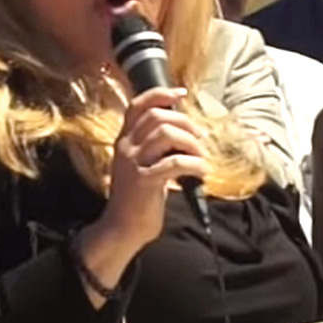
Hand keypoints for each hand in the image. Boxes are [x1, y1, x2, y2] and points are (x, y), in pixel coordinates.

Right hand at [105, 86, 209, 248]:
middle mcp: (126, 147)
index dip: (160, 94)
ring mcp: (133, 163)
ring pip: (166, 134)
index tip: (181, 94)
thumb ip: (154, 147)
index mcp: (124, 140)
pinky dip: (194, 165)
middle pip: (157, 116)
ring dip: (191, 143)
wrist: (122, 229)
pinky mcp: (144, 181)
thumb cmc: (138, 198)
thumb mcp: (140, 165)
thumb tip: (183, 130)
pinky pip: (175, 163)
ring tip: (200, 158)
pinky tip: (201, 173)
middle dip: (185, 123)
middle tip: (199, 139)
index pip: (138, 105)